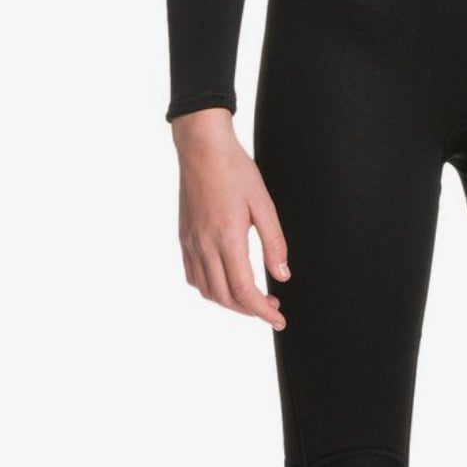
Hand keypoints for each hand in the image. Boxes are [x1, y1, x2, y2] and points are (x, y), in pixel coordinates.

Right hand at [173, 108, 289, 327]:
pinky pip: (193, 275)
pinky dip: (210, 288)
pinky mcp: (184, 237)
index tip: (279, 319)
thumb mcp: (264, 204)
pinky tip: (225, 281)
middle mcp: (205, 245)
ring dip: (230, 302)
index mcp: (227, 237)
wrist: (202, 148)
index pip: (244, 290)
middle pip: (225, 296)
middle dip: (249, 310)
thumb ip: (274, 243)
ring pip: (206, 290)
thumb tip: (282, 276)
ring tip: (252, 298)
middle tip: (272, 308)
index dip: (262, 311)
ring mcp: (191, 242)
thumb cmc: (235, 170)